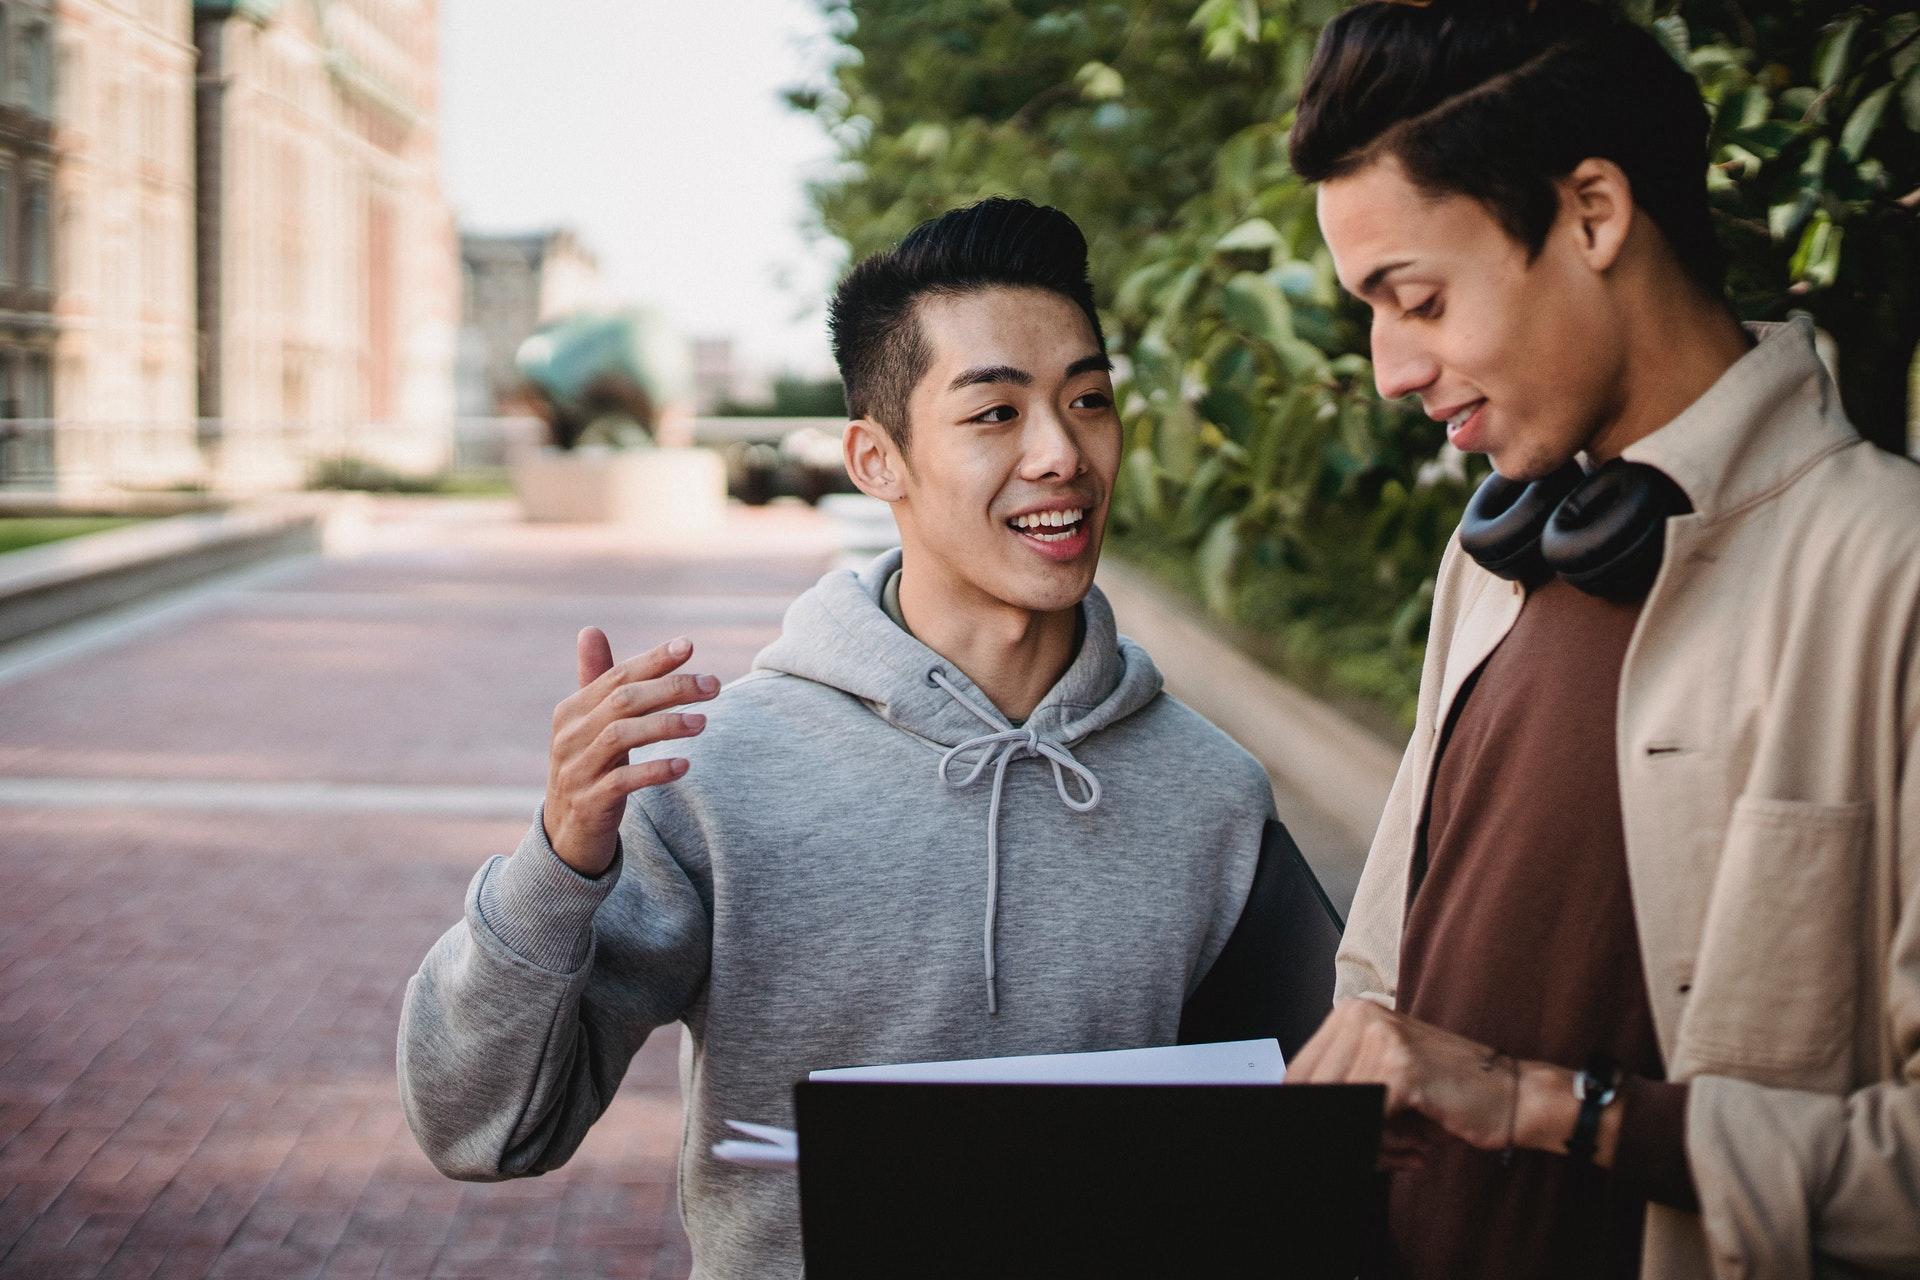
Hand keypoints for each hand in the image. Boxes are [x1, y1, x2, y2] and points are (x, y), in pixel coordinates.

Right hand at [542, 628, 716, 876]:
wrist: (566, 834)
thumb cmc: (589, 768)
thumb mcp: (590, 726)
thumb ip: (598, 682)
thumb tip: (591, 630)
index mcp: (571, 711)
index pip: (617, 676)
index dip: (653, 660)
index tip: (690, 646)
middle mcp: (569, 736)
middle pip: (623, 702)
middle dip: (670, 688)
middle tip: (713, 685)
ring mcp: (576, 770)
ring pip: (622, 736)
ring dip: (666, 725)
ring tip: (703, 722)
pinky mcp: (589, 802)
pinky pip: (622, 781)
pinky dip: (654, 770)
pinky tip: (683, 764)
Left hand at [1289, 998, 1516, 1153]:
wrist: (1513, 1096)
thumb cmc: (1446, 1094)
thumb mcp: (1381, 1086)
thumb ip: (1339, 1094)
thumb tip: (1292, 1111)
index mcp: (1350, 1014)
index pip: (1298, 1075)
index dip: (1310, 1114)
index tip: (1330, 1135)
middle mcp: (1359, 1016)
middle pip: (1312, 1092)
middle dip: (1342, 1130)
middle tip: (1376, 1153)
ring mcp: (1380, 1038)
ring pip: (1340, 1109)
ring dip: (1367, 1143)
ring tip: (1400, 1148)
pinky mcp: (1400, 1068)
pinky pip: (1366, 1123)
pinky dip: (1384, 1148)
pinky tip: (1413, 1147)